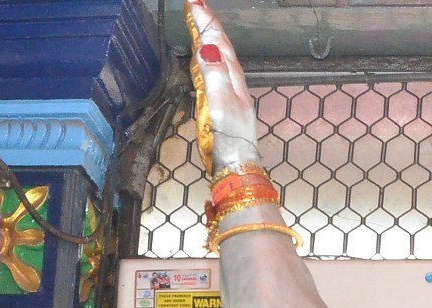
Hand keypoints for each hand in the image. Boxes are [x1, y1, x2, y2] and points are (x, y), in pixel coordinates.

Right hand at [189, 0, 259, 167]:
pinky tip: (205, 60)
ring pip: (220, 57)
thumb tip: (207, 46)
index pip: (218, 41)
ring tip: (199, 22)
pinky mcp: (224, 104)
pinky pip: (217, 72)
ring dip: (209, 37)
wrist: (237, 166)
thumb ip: (213, 74)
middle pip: (221, 45)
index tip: (194, 1)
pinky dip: (209, 57)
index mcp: (231, 77)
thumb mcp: (220, 103)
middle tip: (194, 5)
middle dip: (208, 23)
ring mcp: (230, 92)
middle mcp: (233, 81)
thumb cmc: (228, 138)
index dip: (206, 21)